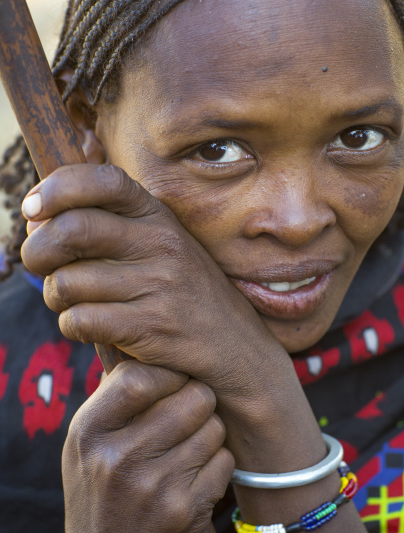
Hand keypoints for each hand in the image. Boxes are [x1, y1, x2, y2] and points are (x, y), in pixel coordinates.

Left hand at [21, 164, 291, 406]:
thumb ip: (111, 230)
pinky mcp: (152, 327)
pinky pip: (80, 321)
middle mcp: (162, 245)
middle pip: (72, 230)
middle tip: (38, 264)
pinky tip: (94, 329)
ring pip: (67, 283)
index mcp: (161, 219)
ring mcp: (159, 286)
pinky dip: (74, 327)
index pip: (104, 181)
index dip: (58, 187)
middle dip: (37, 250)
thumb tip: (37, 216)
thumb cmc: (188, 298)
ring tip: (76, 304)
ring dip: (57, 298)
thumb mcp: (164, 250)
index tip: (34, 207)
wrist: (240, 351)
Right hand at [60, 360, 233, 532]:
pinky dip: (217, 465)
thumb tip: (153, 348)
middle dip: (198, 400)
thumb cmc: (100, 494)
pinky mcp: (186, 511)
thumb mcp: (87, 445)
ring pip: (214, 427)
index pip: (141, 375)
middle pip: (193, 396)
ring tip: (188, 449)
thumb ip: (115, 397)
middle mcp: (119, 457)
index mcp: (90, 432)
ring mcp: (154, 486)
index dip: (169, 370)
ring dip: (209, 434)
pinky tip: (195, 478)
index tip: (175, 377)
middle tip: (189, 413)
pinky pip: (225, 462)